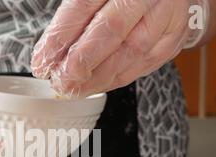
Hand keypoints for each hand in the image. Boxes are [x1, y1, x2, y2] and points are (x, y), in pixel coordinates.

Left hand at [31, 0, 208, 97]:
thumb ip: (73, 18)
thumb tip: (48, 54)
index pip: (83, 5)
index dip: (61, 37)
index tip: (42, 61)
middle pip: (111, 29)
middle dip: (80, 62)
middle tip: (60, 81)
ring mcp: (165, 15)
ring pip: (131, 52)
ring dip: (98, 78)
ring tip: (74, 89)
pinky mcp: (173, 37)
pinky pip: (145, 64)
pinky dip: (117, 79)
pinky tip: (97, 85)